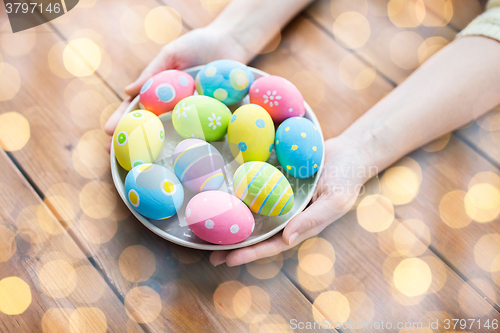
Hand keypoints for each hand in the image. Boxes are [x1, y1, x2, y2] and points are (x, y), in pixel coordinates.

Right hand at [104, 26, 248, 149]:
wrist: (230, 43)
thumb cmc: (197, 45)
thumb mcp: (172, 55)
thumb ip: (153, 71)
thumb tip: (128, 91)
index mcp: (159, 91)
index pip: (136, 107)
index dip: (121, 119)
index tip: (108, 132)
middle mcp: (173, 106)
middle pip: (151, 126)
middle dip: (134, 141)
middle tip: (117, 155)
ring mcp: (191, 113)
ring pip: (174, 133)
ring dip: (161, 149)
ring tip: (145, 163)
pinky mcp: (212, 116)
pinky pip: (201, 130)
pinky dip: (193, 143)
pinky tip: (186, 157)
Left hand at [210, 136, 369, 265]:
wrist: (348, 153)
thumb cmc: (346, 180)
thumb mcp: (335, 201)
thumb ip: (312, 220)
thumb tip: (287, 240)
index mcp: (299, 226)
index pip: (272, 244)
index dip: (251, 253)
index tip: (229, 260)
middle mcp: (285, 215)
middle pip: (256, 233)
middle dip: (234, 244)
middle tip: (209, 253)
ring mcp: (279, 198)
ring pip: (252, 214)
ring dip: (232, 222)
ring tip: (208, 230)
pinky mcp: (274, 181)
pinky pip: (255, 190)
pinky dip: (239, 195)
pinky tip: (221, 197)